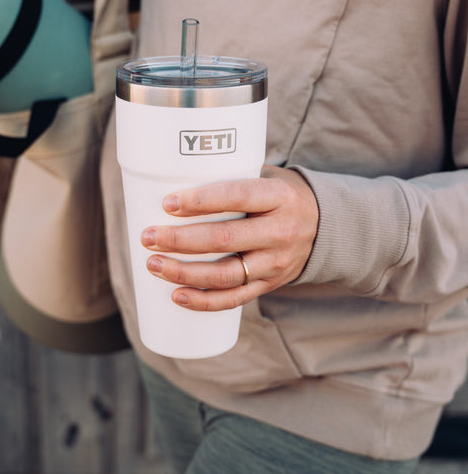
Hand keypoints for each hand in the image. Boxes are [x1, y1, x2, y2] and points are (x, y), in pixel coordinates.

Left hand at [140, 166, 318, 310]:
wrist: (326, 227)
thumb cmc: (280, 196)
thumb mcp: (268, 177)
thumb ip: (231, 176)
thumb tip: (172, 173)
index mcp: (278, 197)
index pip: (236, 196)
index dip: (200, 201)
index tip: (167, 203)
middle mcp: (280, 231)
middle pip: (224, 239)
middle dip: (180, 240)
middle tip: (148, 236)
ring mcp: (275, 263)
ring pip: (225, 274)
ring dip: (184, 272)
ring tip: (153, 264)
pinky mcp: (269, 285)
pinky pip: (234, 298)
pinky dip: (204, 300)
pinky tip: (177, 296)